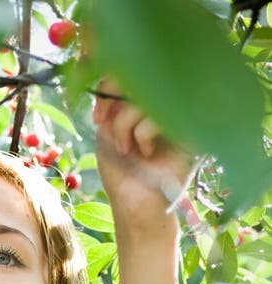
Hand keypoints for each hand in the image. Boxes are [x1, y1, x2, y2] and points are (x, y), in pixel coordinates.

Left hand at [93, 79, 196, 232]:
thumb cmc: (122, 175)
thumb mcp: (107, 134)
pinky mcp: (190, 128)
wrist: (137, 208)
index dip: (108, 85)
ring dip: (125, 123)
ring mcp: (179, 112)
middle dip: (113, 102)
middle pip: (138, 74)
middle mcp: (165, 101)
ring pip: (145, 93)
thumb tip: (112, 77)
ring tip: (127, 148)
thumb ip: (110, 102)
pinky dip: (142, 133)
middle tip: (106, 126)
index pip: (131, 69)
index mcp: (147, 98)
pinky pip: (159, 112)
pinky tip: (146, 153)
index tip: (98, 116)